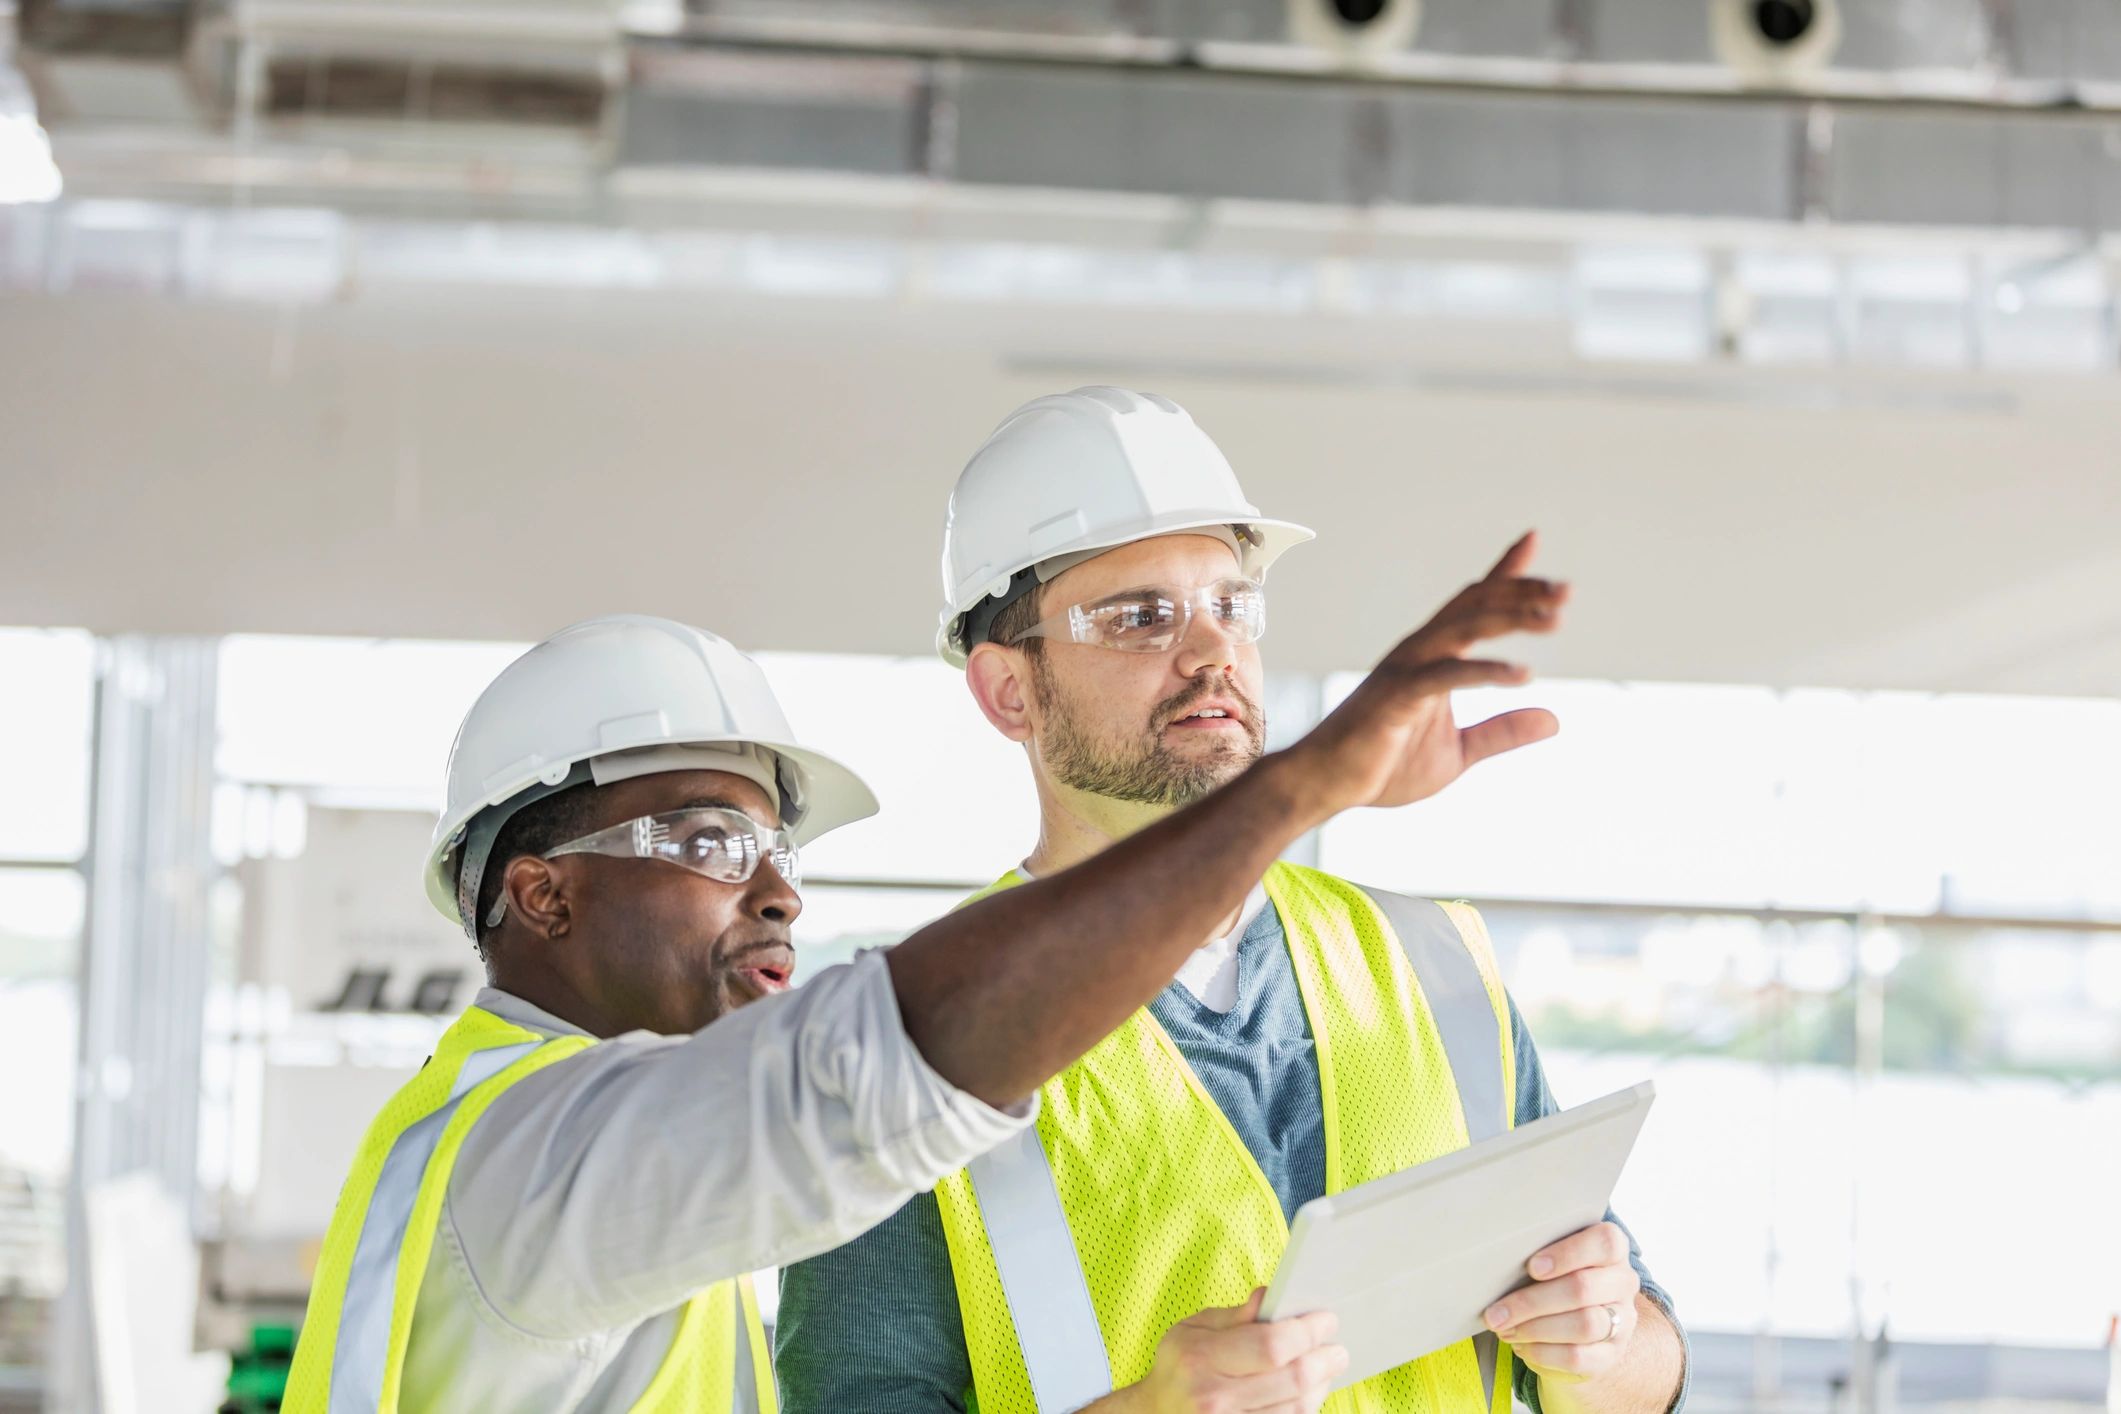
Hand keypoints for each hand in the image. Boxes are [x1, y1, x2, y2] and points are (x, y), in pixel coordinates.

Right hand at [1115, 1288, 1345, 1413]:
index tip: (1326, 1320)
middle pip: (1293, 1379)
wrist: (1157, 1413)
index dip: (1306, 1331)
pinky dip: (1305, 1406)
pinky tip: (1308, 1391)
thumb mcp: (1194, 1328)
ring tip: (1326, 1368)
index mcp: (1201, 1359)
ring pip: (1298, 1407)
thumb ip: (1236, 1315)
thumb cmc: (1179, 1366)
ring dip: (1320, 1385)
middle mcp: (1215, 1399)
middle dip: (1324, 1359)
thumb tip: (1272, 1297)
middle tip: (1338, 1348)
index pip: (1271, 1345)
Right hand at [1285, 531, 1566, 814]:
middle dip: (1521, 592)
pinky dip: (1485, 671)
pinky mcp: (1397, 696)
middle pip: (1475, 605)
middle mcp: (1419, 652)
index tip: (1533, 541)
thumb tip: (1556, 719)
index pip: (1473, 605)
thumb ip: (1503, 732)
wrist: (1325, 785)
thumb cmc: (1382, 767)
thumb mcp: (1459, 752)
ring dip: (1511, 618)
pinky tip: (1523, 675)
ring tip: (1555, 619)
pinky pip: (1446, 675)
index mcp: (1432, 657)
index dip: (1505, 574)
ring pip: (1464, 627)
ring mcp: (1406, 670)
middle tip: (1566, 590)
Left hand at [1482, 1222, 1641, 1385]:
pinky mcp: (1611, 1354)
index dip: (1568, 1254)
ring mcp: (1622, 1320)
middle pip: (1583, 1289)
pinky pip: (1579, 1356)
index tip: (1532, 1267)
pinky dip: (1544, 1352)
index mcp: (1612, 1249)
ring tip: (1504, 1330)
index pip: (1604, 1242)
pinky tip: (1521, 1346)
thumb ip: (1536, 1253)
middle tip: (1496, 1313)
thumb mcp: (1550, 1258)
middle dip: (1532, 1302)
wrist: (1576, 1324)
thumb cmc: (1554, 1278)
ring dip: (1535, 1329)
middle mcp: (1623, 1282)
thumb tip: (1496, 1264)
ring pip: (1583, 1325)